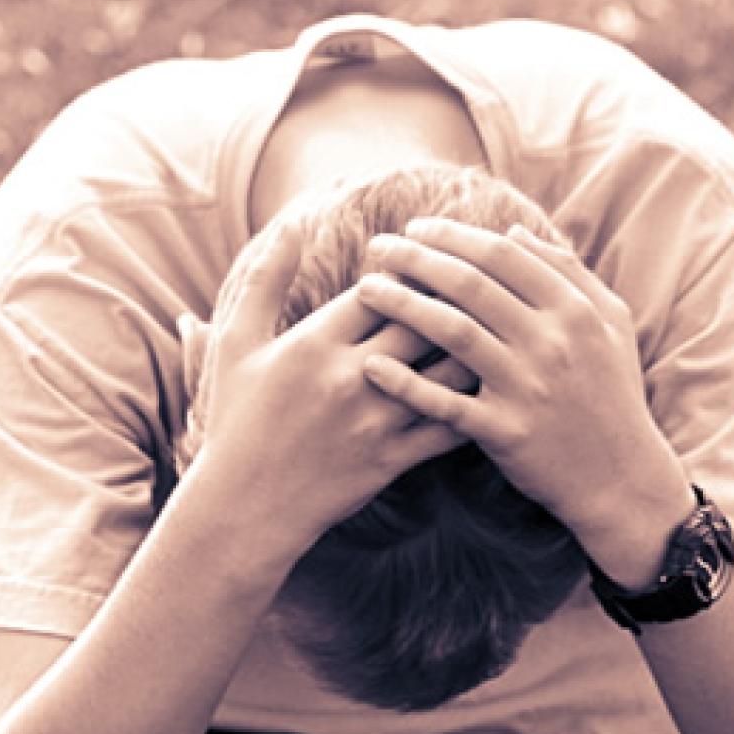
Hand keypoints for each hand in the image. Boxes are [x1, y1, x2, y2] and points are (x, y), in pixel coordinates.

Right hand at [193, 218, 471, 543]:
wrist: (245, 508)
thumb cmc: (236, 421)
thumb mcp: (237, 344)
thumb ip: (264, 281)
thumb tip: (292, 225)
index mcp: (314, 344)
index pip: (381, 288)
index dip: (409, 265)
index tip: (427, 252)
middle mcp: (351, 378)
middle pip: (424, 321)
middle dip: (455, 295)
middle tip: (480, 277)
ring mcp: (376, 422)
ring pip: (447, 371)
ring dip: (477, 344)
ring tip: (497, 322)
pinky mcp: (392, 460)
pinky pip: (449, 426)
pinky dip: (478, 402)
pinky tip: (497, 382)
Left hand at [354, 218, 691, 569]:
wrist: (622, 478)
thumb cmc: (612, 394)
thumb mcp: (610, 324)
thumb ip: (568, 273)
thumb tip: (513, 231)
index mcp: (573, 310)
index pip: (502, 254)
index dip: (452, 235)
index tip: (416, 228)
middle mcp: (550, 342)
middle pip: (469, 284)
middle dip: (416, 258)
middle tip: (376, 247)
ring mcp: (526, 387)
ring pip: (452, 331)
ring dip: (402, 305)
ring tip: (366, 289)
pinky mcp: (505, 432)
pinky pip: (446, 403)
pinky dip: (406, 384)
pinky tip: (371, 366)